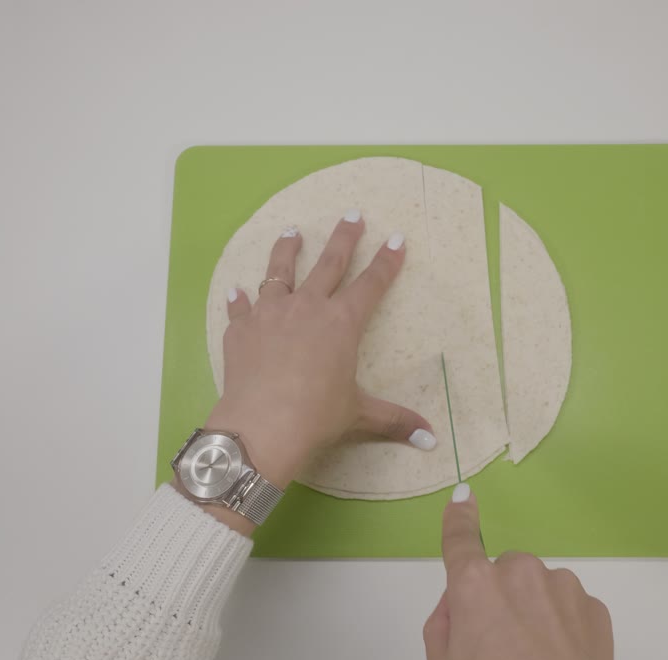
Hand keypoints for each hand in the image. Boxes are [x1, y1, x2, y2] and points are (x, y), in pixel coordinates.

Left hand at [199, 211, 434, 526]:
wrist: (262, 425)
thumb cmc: (316, 416)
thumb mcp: (359, 415)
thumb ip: (394, 420)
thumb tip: (431, 437)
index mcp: (342, 323)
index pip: (371, 284)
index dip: (387, 262)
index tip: (397, 239)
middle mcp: (308, 307)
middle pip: (329, 263)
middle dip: (344, 238)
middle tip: (351, 215)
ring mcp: (270, 314)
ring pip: (280, 272)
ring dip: (287, 250)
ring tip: (291, 232)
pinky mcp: (241, 329)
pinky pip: (241, 307)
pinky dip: (239, 299)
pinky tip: (236, 290)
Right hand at [424, 486, 628, 659]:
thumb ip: (442, 630)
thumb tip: (455, 608)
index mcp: (475, 589)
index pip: (461, 541)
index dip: (458, 519)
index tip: (462, 498)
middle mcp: (521, 576)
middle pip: (501, 573)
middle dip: (497, 599)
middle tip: (495, 651)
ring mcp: (564, 590)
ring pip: (538, 589)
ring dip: (532, 613)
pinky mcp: (596, 608)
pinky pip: (568, 607)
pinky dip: (561, 628)